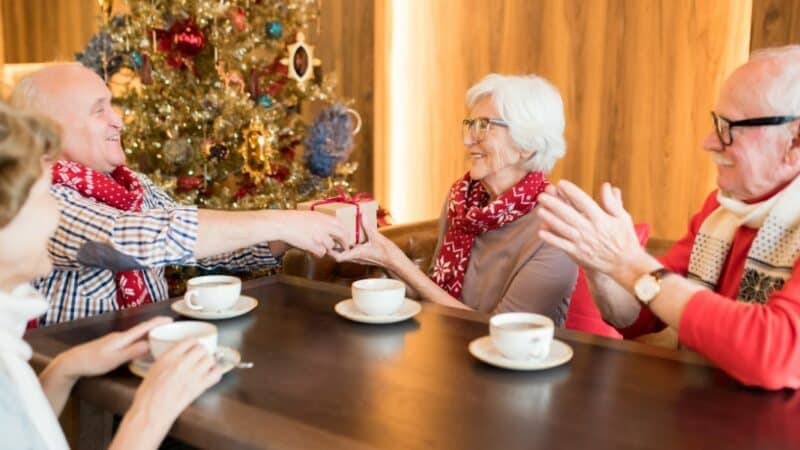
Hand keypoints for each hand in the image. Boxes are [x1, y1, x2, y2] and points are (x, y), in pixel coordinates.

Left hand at [55, 316, 172, 379]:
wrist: (72, 363)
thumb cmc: (90, 362)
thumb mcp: (113, 359)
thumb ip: (131, 352)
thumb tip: (149, 344)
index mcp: (122, 338)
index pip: (144, 327)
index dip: (158, 322)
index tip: (170, 319)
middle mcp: (121, 337)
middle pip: (142, 329)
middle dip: (158, 327)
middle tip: (172, 330)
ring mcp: (116, 341)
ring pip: (137, 336)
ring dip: (150, 335)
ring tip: (161, 338)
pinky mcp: (113, 346)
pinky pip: (132, 341)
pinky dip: (141, 341)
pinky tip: (142, 348)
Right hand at [129, 338, 221, 428]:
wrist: (151, 412)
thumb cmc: (148, 394)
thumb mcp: (154, 369)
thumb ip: (168, 360)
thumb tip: (179, 356)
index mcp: (168, 358)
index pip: (189, 340)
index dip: (194, 343)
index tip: (194, 346)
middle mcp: (181, 364)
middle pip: (202, 348)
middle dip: (202, 352)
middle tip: (199, 357)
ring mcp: (191, 375)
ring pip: (210, 359)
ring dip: (209, 361)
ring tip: (204, 366)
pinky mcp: (199, 387)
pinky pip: (216, 374)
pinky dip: (216, 372)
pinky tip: (210, 374)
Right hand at [271, 210, 348, 257]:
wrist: (282, 224)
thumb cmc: (293, 219)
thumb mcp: (311, 215)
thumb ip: (322, 221)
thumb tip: (332, 227)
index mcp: (323, 217)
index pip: (341, 225)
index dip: (345, 232)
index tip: (346, 237)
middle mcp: (323, 226)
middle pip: (342, 236)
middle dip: (344, 243)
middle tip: (344, 248)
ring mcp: (319, 236)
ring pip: (330, 246)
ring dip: (327, 248)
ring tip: (318, 246)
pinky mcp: (313, 245)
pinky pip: (321, 253)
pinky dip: (318, 253)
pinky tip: (312, 250)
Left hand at [332, 222, 403, 268]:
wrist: (394, 261)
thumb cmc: (386, 252)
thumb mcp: (376, 237)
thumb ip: (368, 226)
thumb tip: (362, 215)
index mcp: (356, 254)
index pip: (338, 258)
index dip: (331, 252)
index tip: (328, 242)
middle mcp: (356, 258)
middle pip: (338, 256)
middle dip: (332, 248)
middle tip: (329, 237)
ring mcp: (358, 258)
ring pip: (344, 255)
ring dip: (339, 248)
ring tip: (335, 237)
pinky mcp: (362, 257)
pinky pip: (350, 253)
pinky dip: (346, 247)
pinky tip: (348, 239)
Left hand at [536, 181, 645, 281]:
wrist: (626, 265)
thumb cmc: (625, 239)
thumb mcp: (622, 217)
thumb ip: (612, 202)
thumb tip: (606, 185)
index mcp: (601, 218)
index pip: (583, 201)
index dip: (571, 191)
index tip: (561, 183)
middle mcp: (590, 229)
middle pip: (568, 214)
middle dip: (554, 204)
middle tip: (542, 195)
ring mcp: (583, 242)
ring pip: (562, 228)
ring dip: (549, 219)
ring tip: (539, 210)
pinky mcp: (578, 254)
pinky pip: (561, 245)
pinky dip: (551, 238)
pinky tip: (541, 231)